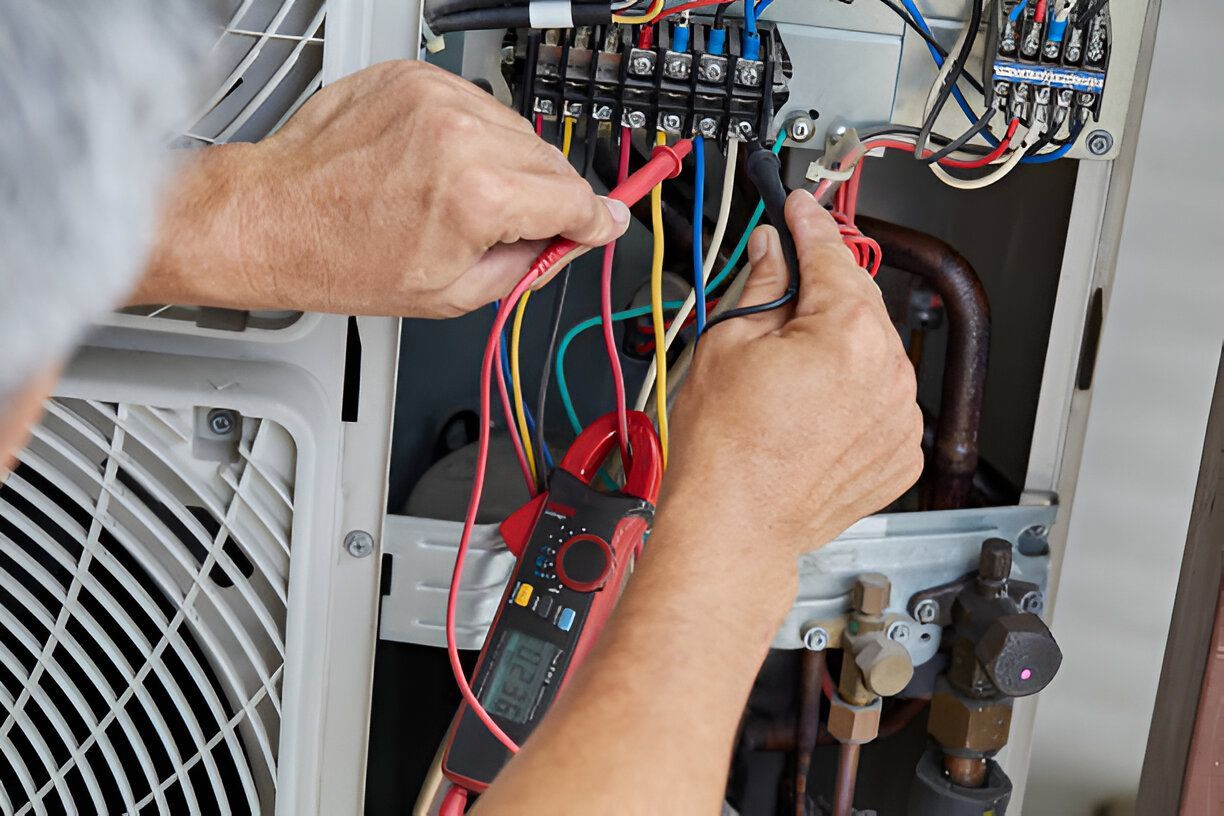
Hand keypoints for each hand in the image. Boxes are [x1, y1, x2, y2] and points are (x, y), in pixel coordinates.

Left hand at [135, 60, 628, 316]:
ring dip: (508, 164)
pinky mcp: (412, 77)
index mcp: (478, 196)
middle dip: (548, 198)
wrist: (269, 216)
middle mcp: (462, 136)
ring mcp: (435, 98)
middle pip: (552, 163)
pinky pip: (473, 105)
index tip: (604, 223)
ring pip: (516, 131)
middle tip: (517, 227)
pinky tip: (437, 164)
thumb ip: (527, 265)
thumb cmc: (340, 258)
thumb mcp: (452, 294)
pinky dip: (470, 135)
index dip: (595, 222)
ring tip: (460, 196)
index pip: (574, 201)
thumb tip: (566, 242)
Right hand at [660, 191, 922, 565]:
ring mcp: (901, 418)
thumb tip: (773, 252)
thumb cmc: (723, 452)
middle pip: (858, 301)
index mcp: (848, 333)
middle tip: (779, 294)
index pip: (830, 254)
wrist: (733, 527)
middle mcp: (889, 372)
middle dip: (821, 291)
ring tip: (786, 376)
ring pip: (872, 352)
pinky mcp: (900, 453)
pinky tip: (811, 409)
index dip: (809, 224)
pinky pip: (882, 401)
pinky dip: (855, 393)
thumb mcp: (725, 343)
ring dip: (839, 347)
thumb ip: (761, 284)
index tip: (802, 209)